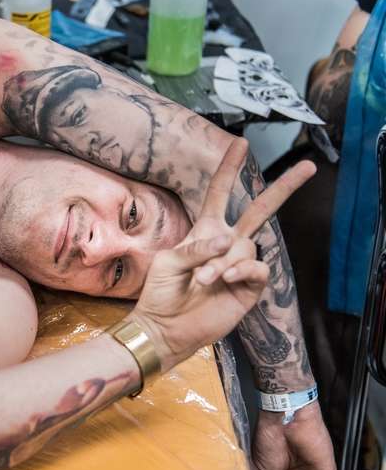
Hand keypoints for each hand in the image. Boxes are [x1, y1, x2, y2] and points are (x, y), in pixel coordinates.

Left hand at [132, 139, 315, 371]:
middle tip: (308, 166)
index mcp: (204, 231)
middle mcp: (226, 244)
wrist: (166, 327)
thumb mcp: (170, 262)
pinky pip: (256, 268)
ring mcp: (239, 265)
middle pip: (260, 210)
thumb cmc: (161, 292)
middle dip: (284, 188)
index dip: (229, 169)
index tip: (240, 143)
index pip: (220, 193)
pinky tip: (224, 279)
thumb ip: (197, 247)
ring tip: (202, 280)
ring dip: (223, 261)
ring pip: (246, 246)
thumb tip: (228, 240)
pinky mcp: (249, 287)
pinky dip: (240, 269)